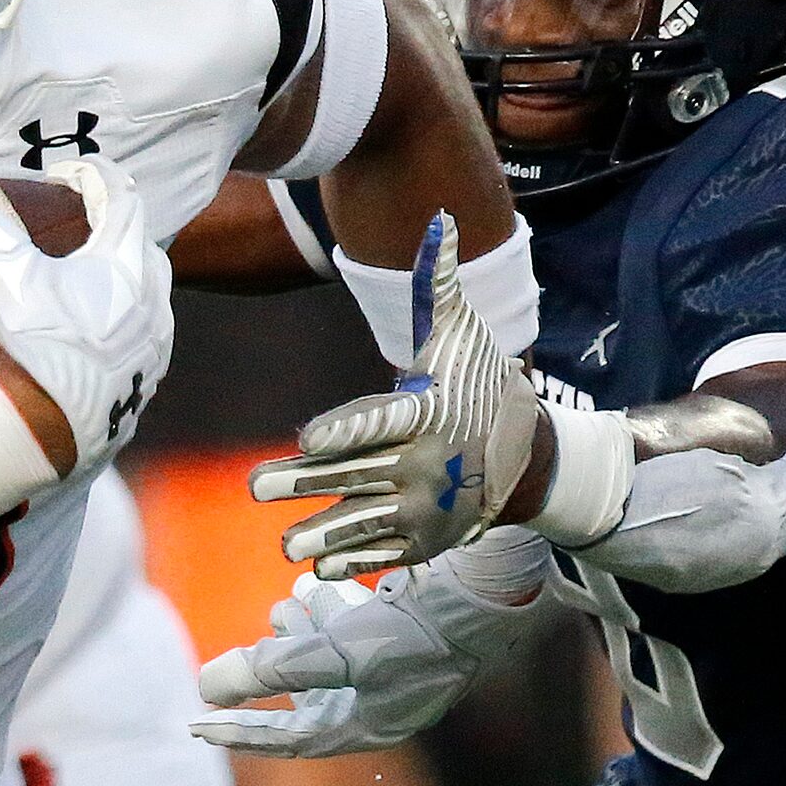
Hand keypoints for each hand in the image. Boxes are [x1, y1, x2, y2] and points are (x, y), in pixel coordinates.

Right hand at [0, 158, 174, 475]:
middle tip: (80, 232)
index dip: (93, 175)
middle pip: (143, 248)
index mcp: (124, 266)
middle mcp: (151, 303)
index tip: (68, 174)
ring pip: (150, 300)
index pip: (121, 197)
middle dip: (115, 233)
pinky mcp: (144, 389)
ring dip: (124, 285)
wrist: (50, 436)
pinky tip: (93, 343)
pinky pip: (143, 348)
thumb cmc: (33, 348)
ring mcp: (153, 349)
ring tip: (87, 287)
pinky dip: (122, 334)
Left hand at [190, 535, 555, 757]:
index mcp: (367, 726)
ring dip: (301, 636)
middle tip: (232, 663)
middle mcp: (381, 704)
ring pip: (332, 660)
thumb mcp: (337, 653)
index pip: (289, 739)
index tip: (196, 724)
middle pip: (308, 697)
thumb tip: (205, 686)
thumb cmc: (417, 633)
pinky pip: (357, 631)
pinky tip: (317, 587)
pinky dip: (333, 613)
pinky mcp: (407, 634)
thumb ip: (271, 668)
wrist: (491, 595)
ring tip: (282, 609)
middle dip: (272, 674)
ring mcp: (397, 671)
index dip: (240, 732)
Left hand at [248, 211, 542, 576]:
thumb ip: (437, 284)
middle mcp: (425, 464)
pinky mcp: (427, 539)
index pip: (379, 423)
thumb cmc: (478, 383)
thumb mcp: (460, 334)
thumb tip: (439, 220)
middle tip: (257, 487)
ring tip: (284, 541)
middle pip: (356, 474)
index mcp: (426, 413)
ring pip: (365, 521)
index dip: (344, 432)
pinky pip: (385, 552)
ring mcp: (426, 507)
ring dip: (322, 534)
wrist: (527, 455)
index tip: (307, 437)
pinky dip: (353, 561)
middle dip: (306, 483)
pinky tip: (317, 565)